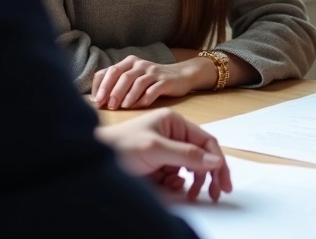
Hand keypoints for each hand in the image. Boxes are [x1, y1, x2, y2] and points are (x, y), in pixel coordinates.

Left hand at [93, 55, 205, 109]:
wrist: (181, 75)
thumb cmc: (152, 80)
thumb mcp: (134, 78)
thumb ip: (117, 84)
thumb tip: (96, 100)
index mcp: (129, 62)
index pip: (109, 71)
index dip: (101, 85)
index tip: (96, 101)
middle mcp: (140, 64)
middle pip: (123, 76)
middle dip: (113, 91)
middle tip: (108, 105)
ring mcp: (154, 72)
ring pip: (138, 83)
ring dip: (128, 96)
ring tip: (123, 107)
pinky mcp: (166, 81)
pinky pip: (154, 89)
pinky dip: (145, 98)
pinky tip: (139, 106)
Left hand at [96, 109, 233, 202]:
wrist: (91, 162)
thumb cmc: (118, 147)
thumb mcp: (155, 149)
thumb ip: (186, 154)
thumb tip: (214, 161)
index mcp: (174, 122)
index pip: (206, 141)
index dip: (218, 161)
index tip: (223, 182)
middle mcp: (172, 134)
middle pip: (201, 156)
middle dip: (208, 175)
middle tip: (215, 194)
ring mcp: (165, 151)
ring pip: (190, 169)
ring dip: (192, 182)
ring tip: (188, 193)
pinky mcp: (157, 166)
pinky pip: (177, 177)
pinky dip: (177, 184)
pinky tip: (169, 187)